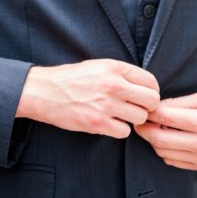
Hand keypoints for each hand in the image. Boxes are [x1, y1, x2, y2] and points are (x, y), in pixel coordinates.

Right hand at [16, 59, 159, 138]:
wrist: (45, 91)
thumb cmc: (73, 79)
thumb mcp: (99, 66)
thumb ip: (122, 74)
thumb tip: (146, 87)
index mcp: (115, 68)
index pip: (151, 81)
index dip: (151, 91)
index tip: (144, 97)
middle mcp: (113, 85)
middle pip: (151, 101)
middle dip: (147, 107)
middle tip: (137, 109)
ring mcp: (106, 105)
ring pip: (140, 118)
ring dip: (133, 119)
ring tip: (121, 116)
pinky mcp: (97, 123)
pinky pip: (125, 131)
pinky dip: (120, 130)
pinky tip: (110, 123)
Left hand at [134, 92, 196, 170]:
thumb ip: (178, 104)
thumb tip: (154, 109)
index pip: (166, 118)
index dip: (150, 112)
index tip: (144, 107)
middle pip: (159, 139)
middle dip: (144, 129)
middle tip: (140, 120)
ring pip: (162, 151)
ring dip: (153, 140)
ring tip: (154, 127)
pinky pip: (171, 160)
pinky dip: (164, 149)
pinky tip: (167, 138)